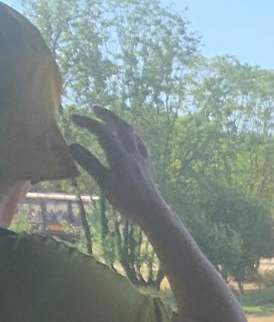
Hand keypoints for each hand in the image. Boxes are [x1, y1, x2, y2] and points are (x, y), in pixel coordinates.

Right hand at [69, 108, 169, 228]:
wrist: (153, 213)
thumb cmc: (127, 200)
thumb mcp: (104, 182)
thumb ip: (89, 163)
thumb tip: (72, 145)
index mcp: (120, 155)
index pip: (103, 131)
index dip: (87, 122)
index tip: (72, 117)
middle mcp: (133, 153)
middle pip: (122, 126)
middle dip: (108, 115)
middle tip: (95, 108)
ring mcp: (142, 159)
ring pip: (133, 134)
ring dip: (120, 124)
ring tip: (110, 120)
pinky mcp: (146, 166)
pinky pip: (140, 145)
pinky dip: (132, 137)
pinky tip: (130, 140)